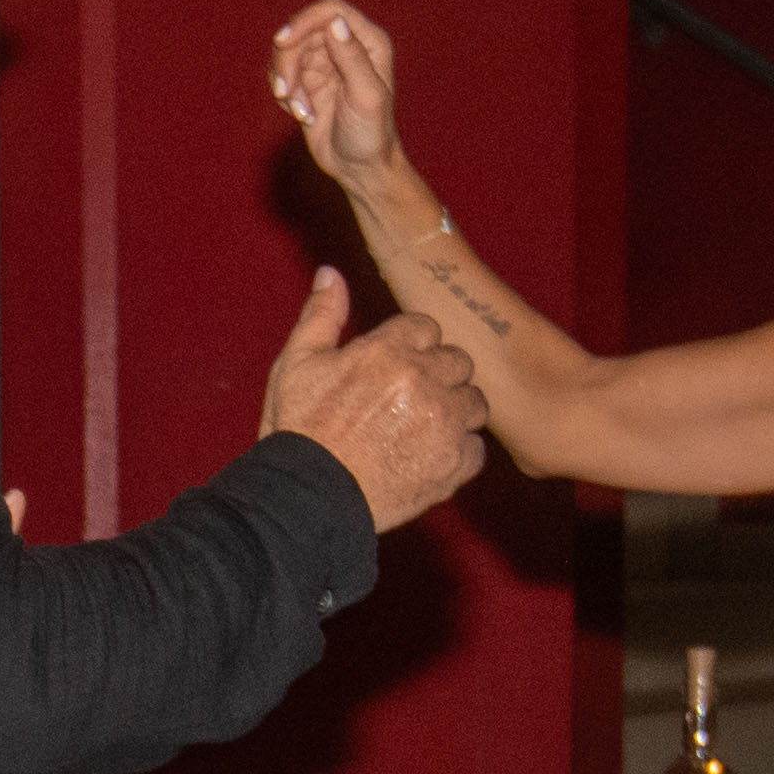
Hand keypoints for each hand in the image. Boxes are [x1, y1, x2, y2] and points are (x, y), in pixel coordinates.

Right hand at [255, 266, 486, 526]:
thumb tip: (330, 273)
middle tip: (408, 403)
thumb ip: (321, 316)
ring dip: (454, 414)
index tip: (394, 371)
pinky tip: (425, 460)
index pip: (427, 328)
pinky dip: (457, 455)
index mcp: (386, 351)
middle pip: (458, 362)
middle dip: (438, 377)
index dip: (411, 348)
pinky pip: (476, 448)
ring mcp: (442, 423)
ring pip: (474, 403)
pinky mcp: (453, 463)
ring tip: (420, 432)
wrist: (306, 500)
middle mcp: (422, 381)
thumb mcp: (296, 366)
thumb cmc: (298, 432)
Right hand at [266, 0, 406, 189]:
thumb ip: (352, 57)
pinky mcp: (308, 81)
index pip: (330, 11)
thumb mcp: (366, 96)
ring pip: (288, 52)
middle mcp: (346, 46)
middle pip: (302, 31)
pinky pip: (282, 73)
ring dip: (285, 80)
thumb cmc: (371, 134)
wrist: (359, 168)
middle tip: (285, 92)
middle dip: (288, 59)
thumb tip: (334, 23)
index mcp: (368, 42)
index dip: (304, 21)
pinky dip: (284, 93)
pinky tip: (301, 115)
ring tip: (298, 110)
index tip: (283, 42)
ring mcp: (325, 63)